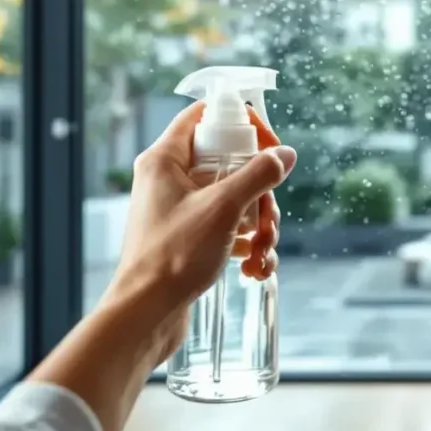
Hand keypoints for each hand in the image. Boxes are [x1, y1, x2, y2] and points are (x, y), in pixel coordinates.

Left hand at [101, 100, 296, 362]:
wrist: (145, 315)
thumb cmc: (173, 256)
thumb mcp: (224, 208)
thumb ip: (258, 175)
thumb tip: (285, 155)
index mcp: (165, 160)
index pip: (205, 116)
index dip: (244, 126)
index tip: (271, 150)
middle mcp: (169, 180)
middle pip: (231, 164)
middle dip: (261, 196)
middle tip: (268, 221)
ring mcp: (179, 211)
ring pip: (235, 200)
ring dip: (260, 226)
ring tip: (263, 253)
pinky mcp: (188, 239)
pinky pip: (228, 229)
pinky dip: (247, 246)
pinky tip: (255, 268)